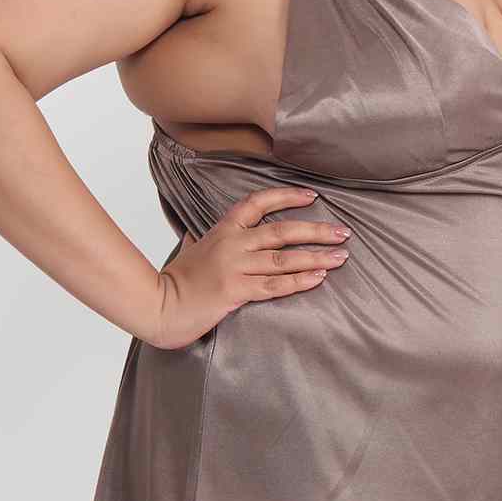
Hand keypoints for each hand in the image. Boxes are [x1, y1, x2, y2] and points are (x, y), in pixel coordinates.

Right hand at [147, 184, 350, 349]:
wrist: (158, 305)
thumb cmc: (176, 280)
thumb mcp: (191, 250)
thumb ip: (204, 240)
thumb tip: (204, 236)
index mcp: (223, 230)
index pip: (258, 203)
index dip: (286, 197)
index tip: (311, 196)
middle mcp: (232, 244)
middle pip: (281, 230)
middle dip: (316, 230)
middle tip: (343, 231)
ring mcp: (234, 267)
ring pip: (283, 258)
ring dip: (316, 256)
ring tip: (341, 256)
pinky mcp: (235, 292)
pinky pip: (275, 285)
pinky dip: (299, 280)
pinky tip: (318, 278)